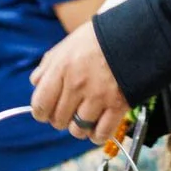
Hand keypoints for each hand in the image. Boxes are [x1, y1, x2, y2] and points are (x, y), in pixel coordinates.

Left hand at [30, 22, 129, 146]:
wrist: (134, 35)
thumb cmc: (98, 40)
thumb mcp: (67, 45)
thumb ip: (48, 65)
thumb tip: (36, 84)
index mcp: (61, 68)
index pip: (40, 104)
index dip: (41, 112)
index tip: (46, 112)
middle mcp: (77, 84)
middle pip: (58, 120)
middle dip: (61, 119)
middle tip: (69, 111)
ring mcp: (98, 96)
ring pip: (78, 130)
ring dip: (79, 127)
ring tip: (84, 116)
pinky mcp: (118, 105)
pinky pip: (101, 134)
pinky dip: (97, 135)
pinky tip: (97, 127)